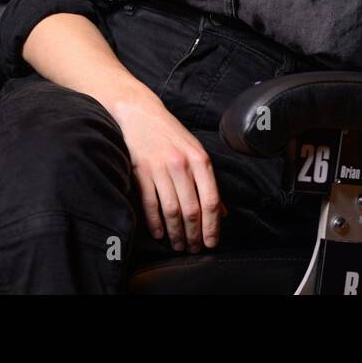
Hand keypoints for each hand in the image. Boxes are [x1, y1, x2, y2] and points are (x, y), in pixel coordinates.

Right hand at [109, 92, 227, 252]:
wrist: (139, 113)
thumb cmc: (170, 134)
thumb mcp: (195, 151)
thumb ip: (208, 181)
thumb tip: (222, 212)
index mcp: (199, 159)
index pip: (211, 200)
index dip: (212, 226)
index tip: (212, 242)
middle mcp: (181, 164)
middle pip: (191, 209)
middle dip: (194, 234)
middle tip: (195, 249)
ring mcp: (159, 168)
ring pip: (171, 210)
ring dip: (176, 233)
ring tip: (178, 245)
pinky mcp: (140, 172)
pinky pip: (150, 204)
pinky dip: (155, 223)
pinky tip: (160, 234)